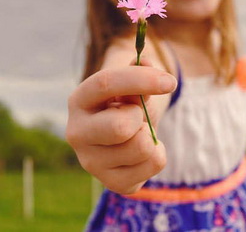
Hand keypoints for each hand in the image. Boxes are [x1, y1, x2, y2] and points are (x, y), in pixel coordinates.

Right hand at [66, 62, 176, 193]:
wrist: (122, 136)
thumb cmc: (125, 104)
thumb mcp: (131, 86)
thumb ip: (140, 73)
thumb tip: (148, 62)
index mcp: (79, 100)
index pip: (105, 84)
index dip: (140, 79)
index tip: (169, 82)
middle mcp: (76, 133)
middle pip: (119, 127)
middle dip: (140, 117)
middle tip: (137, 116)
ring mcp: (91, 162)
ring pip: (141, 147)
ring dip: (150, 135)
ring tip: (139, 133)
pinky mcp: (112, 183)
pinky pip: (153, 165)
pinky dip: (157, 154)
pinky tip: (143, 152)